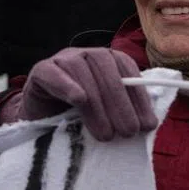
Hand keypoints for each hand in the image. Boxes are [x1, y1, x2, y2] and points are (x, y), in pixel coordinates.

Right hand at [14, 48, 157, 140]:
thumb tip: (148, 124)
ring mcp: (62, 59)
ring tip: (106, 134)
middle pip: (106, 70)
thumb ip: (123, 111)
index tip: (147, 125)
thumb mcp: (105, 113)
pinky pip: (52, 73)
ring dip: (97, 105)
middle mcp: (87, 55)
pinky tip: (78, 99)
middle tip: (128, 132)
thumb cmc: (76, 117)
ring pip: (81, 72)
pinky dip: (66, 85)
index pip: (127, 70)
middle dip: (120, 103)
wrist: (40, 120)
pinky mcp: (41, 70)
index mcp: (107, 60)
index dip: (138, 97)